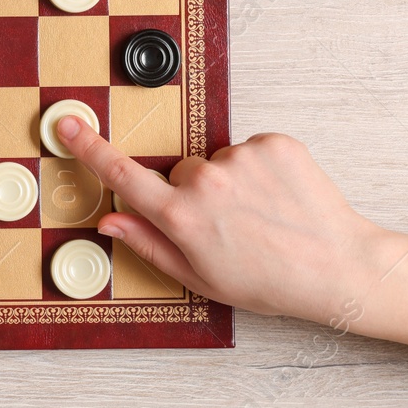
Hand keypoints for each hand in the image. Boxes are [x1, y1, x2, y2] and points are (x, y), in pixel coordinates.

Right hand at [53, 118, 407, 349]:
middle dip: (194, 192)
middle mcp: (206, 182)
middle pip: (180, 171)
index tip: (67, 125)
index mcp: (182, 218)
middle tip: (230, 225)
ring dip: (233, 181)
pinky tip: (280, 198)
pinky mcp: (274, 143)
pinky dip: (262, 169)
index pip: (122, 175)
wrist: (339, 268)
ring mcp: (241, 158)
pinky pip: (252, 149)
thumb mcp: (200, 277)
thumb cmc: (270, 283)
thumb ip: (149, 244)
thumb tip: (110, 220)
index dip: (89, 148)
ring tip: (263, 214)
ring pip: (218, 161)